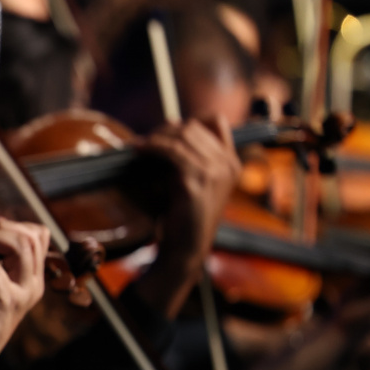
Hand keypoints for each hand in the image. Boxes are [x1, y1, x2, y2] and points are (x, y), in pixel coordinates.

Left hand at [135, 115, 240, 316]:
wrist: (186, 248)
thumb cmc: (184, 216)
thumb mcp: (193, 181)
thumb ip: (189, 157)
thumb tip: (165, 130)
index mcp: (231, 163)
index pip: (215, 121)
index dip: (188, 120)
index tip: (165, 131)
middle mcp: (228, 164)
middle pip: (193, 126)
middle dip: (165, 130)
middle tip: (145, 141)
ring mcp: (214, 173)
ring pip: (182, 136)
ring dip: (155, 137)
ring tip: (138, 145)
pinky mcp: (196, 182)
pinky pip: (172, 151)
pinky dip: (152, 146)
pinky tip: (138, 150)